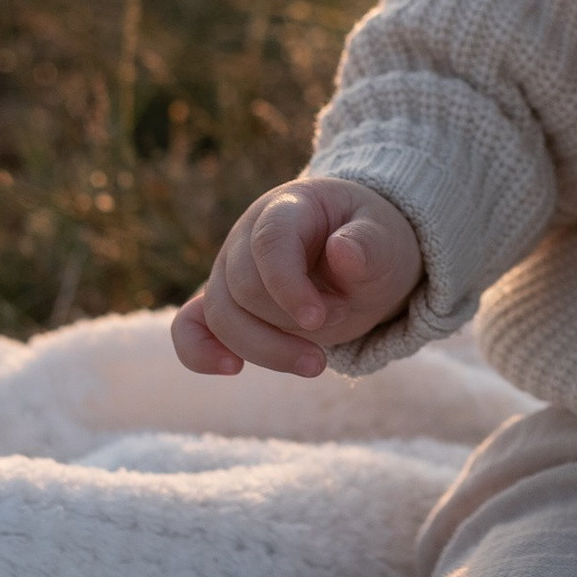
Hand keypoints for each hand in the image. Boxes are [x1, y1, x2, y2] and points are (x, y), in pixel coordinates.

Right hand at [170, 179, 422, 378]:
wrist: (360, 256)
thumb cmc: (371, 243)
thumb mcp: (387, 239)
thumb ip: (370, 245)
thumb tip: (342, 252)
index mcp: (289, 207)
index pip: (269, 242)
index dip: (287, 285)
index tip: (319, 319)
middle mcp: (248, 235)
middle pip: (243, 287)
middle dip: (290, 322)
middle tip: (343, 319)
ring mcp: (230, 269)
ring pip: (221, 315)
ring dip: (265, 349)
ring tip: (316, 363)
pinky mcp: (224, 302)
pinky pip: (190, 326)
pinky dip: (200, 351)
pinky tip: (231, 369)